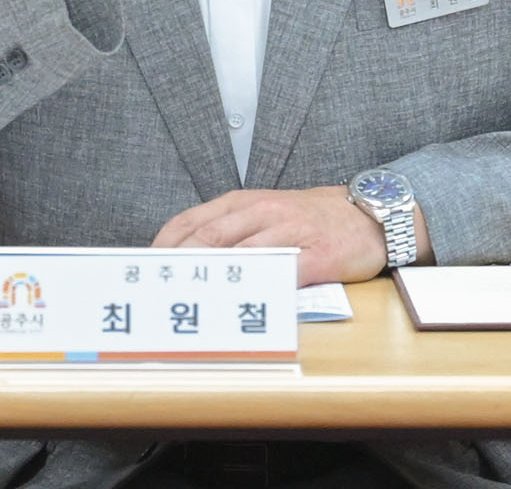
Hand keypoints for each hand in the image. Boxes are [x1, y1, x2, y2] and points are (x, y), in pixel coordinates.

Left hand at [151, 186, 428, 286]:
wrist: (368, 214)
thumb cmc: (311, 218)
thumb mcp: (266, 213)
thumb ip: (232, 231)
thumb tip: (186, 260)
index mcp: (245, 203)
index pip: (193, 221)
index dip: (165, 246)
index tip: (142, 268)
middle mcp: (263, 213)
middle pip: (210, 238)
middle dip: (179, 265)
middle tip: (156, 291)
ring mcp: (291, 232)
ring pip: (242, 255)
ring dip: (212, 281)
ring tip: (187, 302)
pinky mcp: (318, 256)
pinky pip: (285, 275)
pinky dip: (262, 291)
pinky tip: (244, 308)